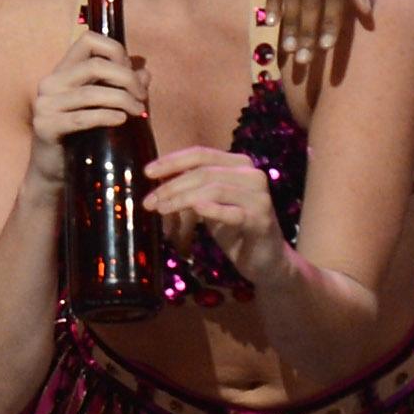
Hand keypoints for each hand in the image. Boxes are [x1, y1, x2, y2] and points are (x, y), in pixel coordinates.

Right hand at [29, 29, 148, 186]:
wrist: (52, 171)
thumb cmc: (80, 135)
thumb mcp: (102, 106)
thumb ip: (121, 86)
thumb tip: (145, 72)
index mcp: (62, 71)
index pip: (88, 39)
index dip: (114, 50)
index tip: (131, 71)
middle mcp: (50, 83)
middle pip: (95, 65)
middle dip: (126, 78)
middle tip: (142, 96)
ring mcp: (45, 105)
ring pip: (91, 93)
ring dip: (122, 99)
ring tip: (139, 112)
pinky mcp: (46, 127)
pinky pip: (83, 118)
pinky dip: (106, 116)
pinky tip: (121, 120)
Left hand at [143, 145, 290, 288]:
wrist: (266, 260)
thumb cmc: (235, 229)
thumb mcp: (211, 203)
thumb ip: (193, 187)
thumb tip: (157, 180)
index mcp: (239, 164)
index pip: (201, 154)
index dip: (172, 161)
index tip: (147, 173)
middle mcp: (252, 175)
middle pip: (204, 172)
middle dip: (172, 186)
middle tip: (149, 201)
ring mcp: (259, 197)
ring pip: (214, 189)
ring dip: (182, 199)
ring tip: (161, 210)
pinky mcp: (261, 221)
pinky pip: (233, 213)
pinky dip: (213, 210)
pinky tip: (196, 211)